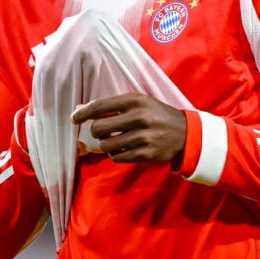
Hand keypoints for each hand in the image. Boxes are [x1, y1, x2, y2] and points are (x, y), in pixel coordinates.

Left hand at [70, 92, 186, 162]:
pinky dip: (116, 154)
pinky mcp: (145, 154)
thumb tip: (80, 109)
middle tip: (102, 133)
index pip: (100, 105)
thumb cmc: (156, 114)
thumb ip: (112, 106)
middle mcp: (138, 117)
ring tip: (115, 141)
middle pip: (98, 129)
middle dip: (96, 132)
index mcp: (135, 100)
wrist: (185, 133)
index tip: (74, 118)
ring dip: (106, 145)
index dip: (83, 113)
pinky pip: (117, 157)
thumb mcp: (138, 103)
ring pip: (106, 145)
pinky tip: (125, 149)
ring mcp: (143, 137)